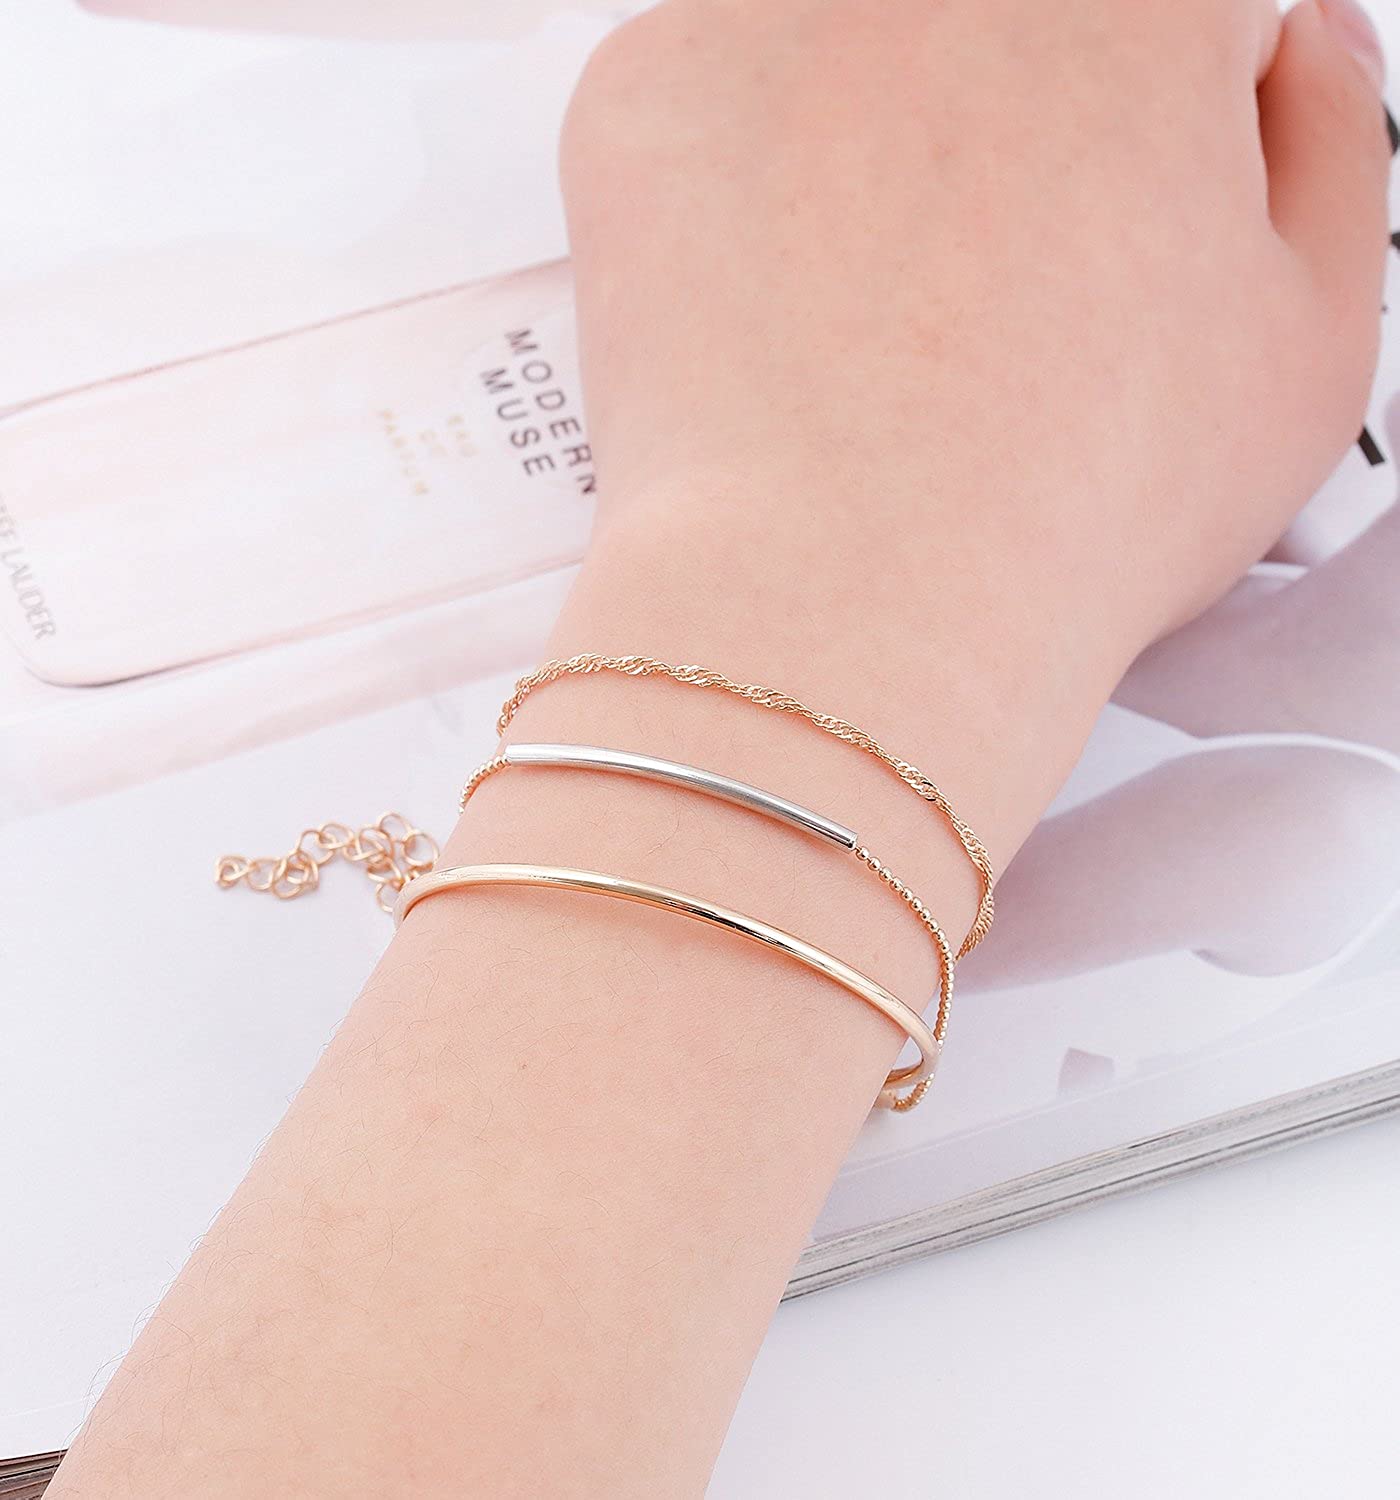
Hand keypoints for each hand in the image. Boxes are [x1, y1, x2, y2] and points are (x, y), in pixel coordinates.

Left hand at [561, 0, 1387, 647]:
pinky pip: (708, 116)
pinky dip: (731, 203)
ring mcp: (784, 12)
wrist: (851, 605)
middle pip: (990, 42)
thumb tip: (1293, 50)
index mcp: (1142, 0)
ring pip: (843, 71)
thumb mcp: (1310, 349)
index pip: (1159, 30)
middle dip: (1000, 153)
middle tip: (978, 304)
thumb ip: (1329, 149)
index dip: (1142, 153)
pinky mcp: (651, 85)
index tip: (1105, 243)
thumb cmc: (1070, 513)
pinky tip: (771, 323)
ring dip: (862, 160)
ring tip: (874, 329)